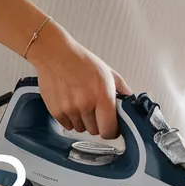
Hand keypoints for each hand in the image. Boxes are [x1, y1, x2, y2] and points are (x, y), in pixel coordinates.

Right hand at [25, 21, 132, 138]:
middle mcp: (86, 104)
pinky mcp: (56, 110)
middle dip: (96, 123)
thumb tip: (130, 100)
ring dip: (82, 121)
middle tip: (93, 109)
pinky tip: (69, 103)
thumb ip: (121, 88)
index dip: (111, 130)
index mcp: (103, 96)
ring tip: (79, 103)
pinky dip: (69, 119)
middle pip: (95, 131)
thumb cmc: (80, 60)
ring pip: (80, 128)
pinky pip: (67, 125)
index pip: (109, 130)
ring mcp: (70, 109)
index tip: (110, 126)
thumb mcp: (106, 71)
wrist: (54, 54)